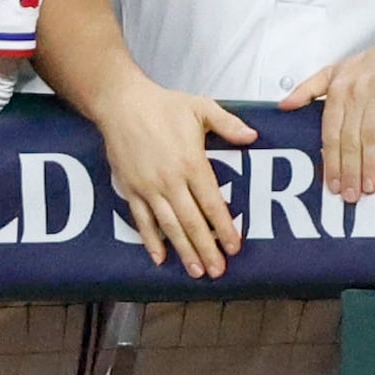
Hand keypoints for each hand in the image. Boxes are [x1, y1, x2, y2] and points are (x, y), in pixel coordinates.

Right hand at [94, 76, 256, 278]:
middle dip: (207, 249)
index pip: (212, 203)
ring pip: (169, 226)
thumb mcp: (201, 108)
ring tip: (195, 271)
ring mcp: (148, 187)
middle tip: (217, 271)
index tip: (234, 247)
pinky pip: (142, 220)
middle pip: (192, 222)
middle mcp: (170, 180)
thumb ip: (229, 124)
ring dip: (184, 250)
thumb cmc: (162, 105)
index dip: (224, 228)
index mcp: (191, 163)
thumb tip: (253, 136)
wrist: (121, 103)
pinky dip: (151, 241)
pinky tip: (160, 258)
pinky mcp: (131, 189)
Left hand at [282, 27, 374, 201]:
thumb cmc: (371, 66)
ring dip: (369, 163)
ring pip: (370, 133)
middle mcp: (355, 90)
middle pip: (349, 137)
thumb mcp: (336, 72)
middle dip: (349, 169)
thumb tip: (282, 106)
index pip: (330, 132)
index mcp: (336, 90)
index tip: (332, 185)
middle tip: (350, 195)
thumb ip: (309, 89)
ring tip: (369, 186)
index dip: (331, 161)